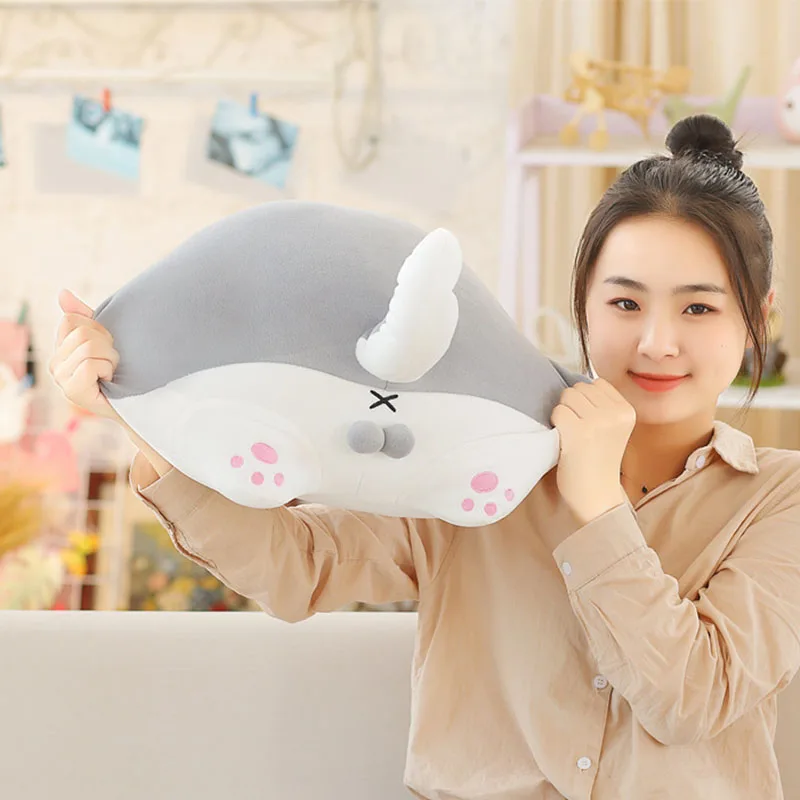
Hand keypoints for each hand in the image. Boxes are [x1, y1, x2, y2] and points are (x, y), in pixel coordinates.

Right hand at [49, 290, 120, 421]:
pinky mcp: (72, 391)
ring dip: (110, 358)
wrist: (137, 402)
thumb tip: (62, 293)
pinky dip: (107, 369)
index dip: (98, 328)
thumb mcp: (104, 339)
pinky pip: (90, 364)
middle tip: (113, 362)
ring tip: (112, 371)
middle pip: (82, 333)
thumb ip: (84, 317)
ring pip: (87, 347)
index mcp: (61, 349)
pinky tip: (109, 381)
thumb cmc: (122, 371)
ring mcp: (61, 378)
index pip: (71, 319)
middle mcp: (55, 363)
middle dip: (107, 345)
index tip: (108, 345)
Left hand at [551, 378, 634, 525]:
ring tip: (572, 435)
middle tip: (578, 430)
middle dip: (572, 405)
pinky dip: (555, 424)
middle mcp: (615, 413)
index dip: (585, 399)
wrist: (597, 495)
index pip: (596, 383)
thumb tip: (573, 385)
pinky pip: (558, 411)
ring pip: (567, 396)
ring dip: (563, 413)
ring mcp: (598, 421)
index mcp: (627, 410)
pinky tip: (565, 440)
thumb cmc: (598, 461)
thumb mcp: (613, 428)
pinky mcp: (579, 432)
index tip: (588, 420)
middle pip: (579, 388)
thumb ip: (601, 405)